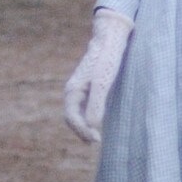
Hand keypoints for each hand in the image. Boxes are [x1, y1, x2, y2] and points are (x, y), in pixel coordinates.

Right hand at [63, 8, 133, 142]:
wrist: (110, 39)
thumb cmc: (106, 60)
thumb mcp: (103, 84)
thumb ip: (97, 105)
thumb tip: (92, 127)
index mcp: (72, 91)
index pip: (71, 118)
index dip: (82, 131)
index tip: (96, 139)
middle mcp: (73, 91)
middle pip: (72, 117)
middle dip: (81, 131)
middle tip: (96, 141)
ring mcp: (80, 89)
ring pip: (77, 113)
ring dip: (84, 126)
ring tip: (96, 137)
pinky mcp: (89, 86)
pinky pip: (84, 107)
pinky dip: (88, 117)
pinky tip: (99, 122)